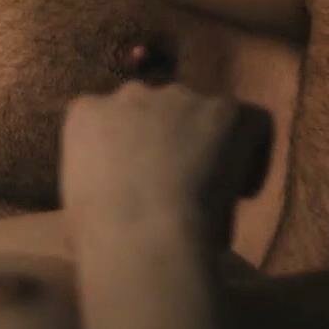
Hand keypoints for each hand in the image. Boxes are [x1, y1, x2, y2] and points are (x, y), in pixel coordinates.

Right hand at [60, 83, 271, 245]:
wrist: (142, 234)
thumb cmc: (98, 232)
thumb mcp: (76, 200)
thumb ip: (94, 179)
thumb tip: (109, 197)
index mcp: (86, 113)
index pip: (109, 117)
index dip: (128, 147)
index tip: (138, 178)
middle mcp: (130, 93)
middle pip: (155, 109)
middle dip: (167, 137)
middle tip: (176, 179)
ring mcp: (179, 96)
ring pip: (201, 113)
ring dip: (206, 142)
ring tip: (212, 187)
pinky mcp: (224, 108)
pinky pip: (250, 123)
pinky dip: (252, 152)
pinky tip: (241, 191)